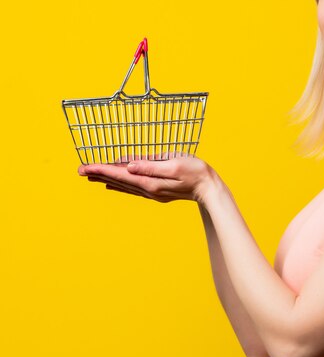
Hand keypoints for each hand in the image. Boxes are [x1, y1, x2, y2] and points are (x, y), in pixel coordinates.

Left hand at [78, 156, 213, 202]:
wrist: (209, 189)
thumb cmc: (196, 172)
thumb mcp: (174, 164)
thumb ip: (151, 165)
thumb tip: (130, 166)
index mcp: (150, 182)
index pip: (121, 174)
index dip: (102, 169)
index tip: (85, 167)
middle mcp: (148, 189)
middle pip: (119, 180)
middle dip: (99, 174)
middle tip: (80, 170)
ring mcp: (153, 192)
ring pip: (124, 185)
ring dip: (107, 179)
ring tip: (91, 175)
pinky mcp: (157, 190)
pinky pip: (133, 187)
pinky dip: (120, 183)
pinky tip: (115, 182)